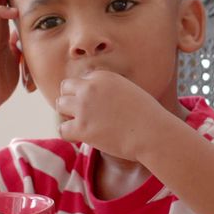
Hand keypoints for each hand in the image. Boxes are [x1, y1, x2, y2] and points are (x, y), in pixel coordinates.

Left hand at [55, 70, 172, 160]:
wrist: (153, 133)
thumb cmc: (147, 116)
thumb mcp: (130, 91)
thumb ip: (110, 90)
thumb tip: (98, 100)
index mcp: (102, 76)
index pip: (81, 79)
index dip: (86, 93)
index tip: (97, 105)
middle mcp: (90, 87)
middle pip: (65, 88)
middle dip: (72, 99)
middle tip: (84, 114)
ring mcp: (84, 107)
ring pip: (60, 105)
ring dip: (69, 115)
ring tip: (84, 125)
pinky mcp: (82, 128)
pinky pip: (62, 129)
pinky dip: (70, 135)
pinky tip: (82, 138)